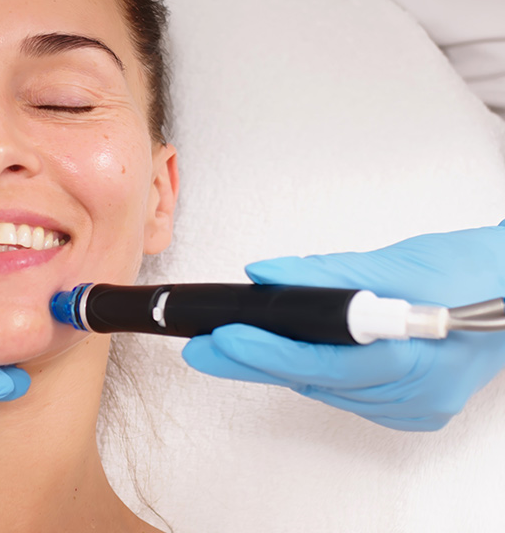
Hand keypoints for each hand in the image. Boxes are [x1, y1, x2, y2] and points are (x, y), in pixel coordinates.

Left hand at [181, 223, 504, 429]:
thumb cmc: (471, 271)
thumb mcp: (399, 262)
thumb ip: (328, 274)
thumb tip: (266, 274)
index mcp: (422, 357)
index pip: (329, 361)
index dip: (271, 350)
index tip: (225, 337)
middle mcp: (420, 394)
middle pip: (318, 380)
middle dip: (255, 360)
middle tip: (202, 348)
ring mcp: (417, 408)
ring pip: (327, 389)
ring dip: (283, 367)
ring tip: (235, 346)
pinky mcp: (413, 410)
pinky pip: (346, 393)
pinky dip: (316, 372)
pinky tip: (289, 355)